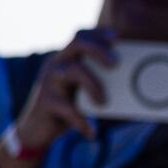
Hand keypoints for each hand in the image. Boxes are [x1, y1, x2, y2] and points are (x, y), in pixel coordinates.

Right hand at [9, 28, 114, 158]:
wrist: (34, 133)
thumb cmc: (64, 110)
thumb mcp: (80, 93)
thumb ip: (96, 83)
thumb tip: (132, 84)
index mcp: (65, 60)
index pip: (80, 36)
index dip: (98, 34)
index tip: (117, 38)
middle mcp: (55, 65)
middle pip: (77, 43)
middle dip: (99, 50)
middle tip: (116, 65)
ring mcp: (48, 82)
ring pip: (73, 71)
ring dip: (94, 86)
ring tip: (103, 103)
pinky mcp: (44, 102)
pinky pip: (68, 108)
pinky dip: (82, 121)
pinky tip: (91, 133)